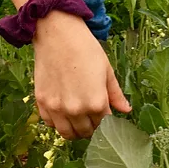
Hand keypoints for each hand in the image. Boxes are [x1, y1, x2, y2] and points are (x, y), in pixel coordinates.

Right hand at [33, 11, 130, 138]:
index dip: (106, 121)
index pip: (104, 125)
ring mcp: (57, 108)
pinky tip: (62, 112)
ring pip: (68, 134)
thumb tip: (126, 110)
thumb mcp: (106, 70)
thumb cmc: (85, 48)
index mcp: (97, 102)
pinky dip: (57, 122)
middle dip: (92, 127)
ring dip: (75, 130)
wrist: (58, 34)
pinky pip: (50, 123)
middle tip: (92, 117)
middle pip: (86, 132)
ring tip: (78, 120)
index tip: (104, 116)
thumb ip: (115, 94)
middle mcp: (76, 110)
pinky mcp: (42, 102)